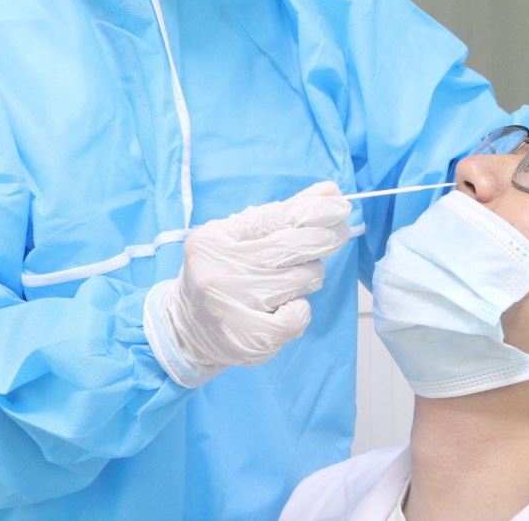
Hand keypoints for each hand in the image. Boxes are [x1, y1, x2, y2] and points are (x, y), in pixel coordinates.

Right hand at [145, 182, 351, 386]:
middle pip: (290, 247)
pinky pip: (298, 316)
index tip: (339, 205)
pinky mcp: (250, 338)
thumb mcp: (238, 238)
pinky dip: (302, 308)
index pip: (272, 218)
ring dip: (309, 275)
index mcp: (213, 241)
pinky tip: (288, 306)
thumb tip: (330, 191)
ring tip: (294, 279)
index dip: (311, 210)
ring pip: (301, 279)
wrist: (189, 330)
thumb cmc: (223, 273)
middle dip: (323, 238)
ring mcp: (233, 307)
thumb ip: (283, 214)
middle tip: (337, 233)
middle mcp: (219, 271)